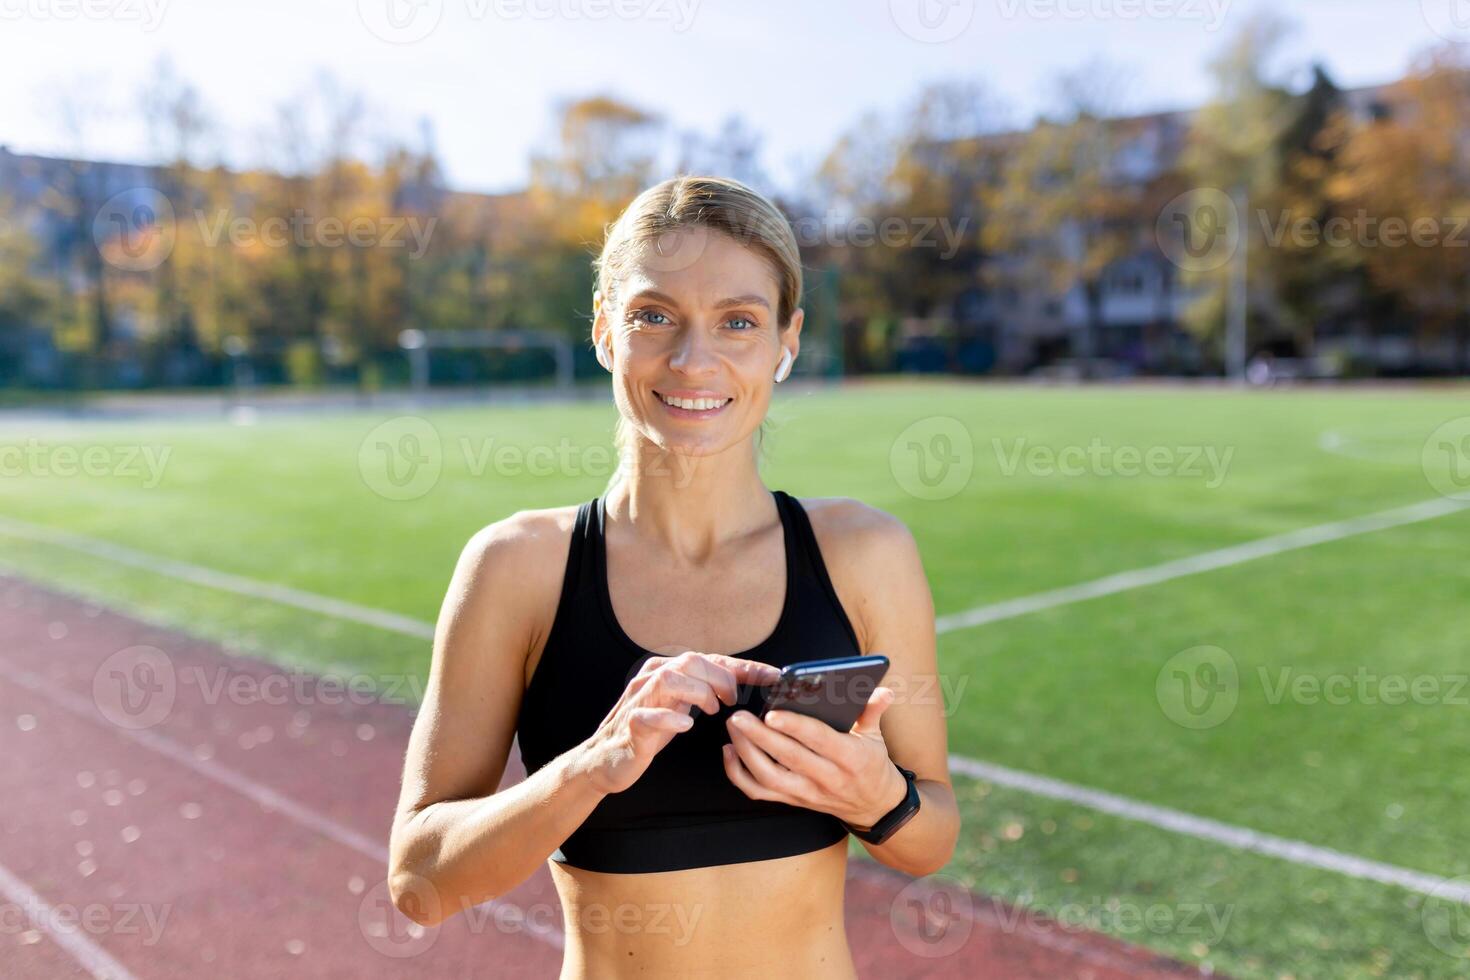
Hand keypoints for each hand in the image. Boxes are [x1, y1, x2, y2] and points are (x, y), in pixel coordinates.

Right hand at [578, 652, 779, 795]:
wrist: (606, 758)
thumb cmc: (649, 730)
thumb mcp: (681, 705)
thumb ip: (705, 690)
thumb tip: (743, 684)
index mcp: (666, 669)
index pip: (711, 659)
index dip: (745, 667)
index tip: (774, 676)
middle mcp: (651, 678)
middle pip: (690, 661)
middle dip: (721, 678)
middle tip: (734, 700)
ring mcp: (639, 700)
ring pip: (669, 680)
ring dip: (698, 692)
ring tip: (713, 710)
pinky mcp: (631, 726)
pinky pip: (648, 715)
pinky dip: (670, 717)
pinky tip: (687, 725)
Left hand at [722, 686, 906, 828]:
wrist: (873, 806)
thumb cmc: (871, 762)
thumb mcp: (876, 736)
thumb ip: (873, 710)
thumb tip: (882, 691)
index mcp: (850, 758)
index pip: (818, 740)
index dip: (794, 727)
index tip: (772, 713)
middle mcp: (826, 778)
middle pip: (786, 758)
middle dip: (759, 737)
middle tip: (738, 716)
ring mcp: (807, 793)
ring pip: (768, 777)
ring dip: (745, 753)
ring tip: (734, 727)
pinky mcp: (792, 800)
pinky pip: (759, 792)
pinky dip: (738, 774)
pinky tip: (729, 751)